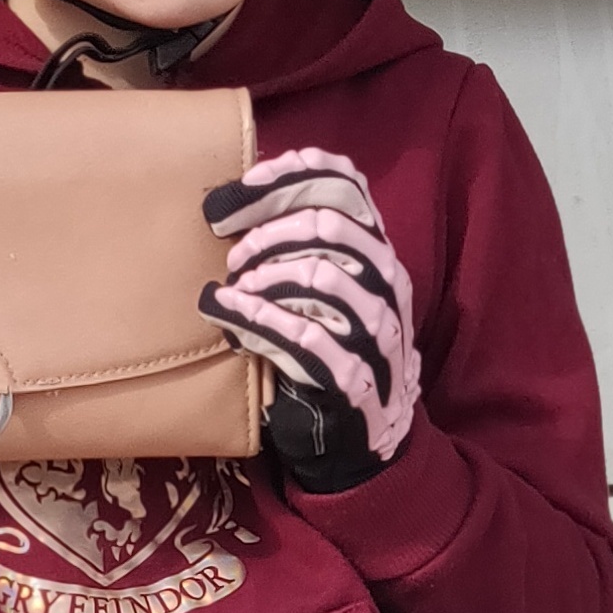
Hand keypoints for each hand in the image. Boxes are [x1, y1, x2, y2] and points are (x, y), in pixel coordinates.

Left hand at [199, 147, 419, 491]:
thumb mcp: (327, 289)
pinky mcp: (353, 375)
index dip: (287, 175)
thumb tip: (230, 196)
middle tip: (232, 255)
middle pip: (325, 225)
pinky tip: (227, 314)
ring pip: (316, 276)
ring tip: (233, 290)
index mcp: (375, 251)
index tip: (238, 191)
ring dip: (261, 276)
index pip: (344, 184)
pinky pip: (302, 336)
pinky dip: (255, 320)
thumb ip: (300, 244)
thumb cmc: (329, 351)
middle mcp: (385, 282)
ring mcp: (375, 330)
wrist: (362, 437)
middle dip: (265, 233)